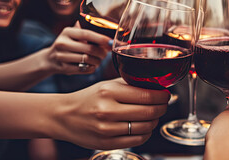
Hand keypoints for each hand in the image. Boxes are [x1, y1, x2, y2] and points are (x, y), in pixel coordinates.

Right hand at [42, 27, 110, 74]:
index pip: (87, 34)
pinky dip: (92, 68)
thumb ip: (86, 32)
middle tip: (105, 54)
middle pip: (89, 49)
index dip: (101, 39)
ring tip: (99, 60)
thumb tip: (108, 35)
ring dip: (98, 61)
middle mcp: (62, 43)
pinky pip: (84, 69)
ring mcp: (61, 56)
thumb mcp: (72, 35)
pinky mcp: (63, 68)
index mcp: (67, 32)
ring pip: (87, 60)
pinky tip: (92, 65)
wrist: (50, 59)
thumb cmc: (67, 45)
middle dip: (102, 52)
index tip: (111, 42)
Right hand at [49, 79, 168, 149]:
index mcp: (108, 91)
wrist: (63, 116)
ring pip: (145, 127)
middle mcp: (107, 110)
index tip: (165, 94)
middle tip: (163, 104)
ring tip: (153, 115)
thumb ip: (128, 84)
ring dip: (154, 121)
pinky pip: (137, 140)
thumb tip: (154, 85)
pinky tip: (144, 127)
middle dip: (162, 108)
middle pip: (149, 112)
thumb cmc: (87, 99)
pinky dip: (146, 133)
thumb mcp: (105, 85)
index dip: (162, 96)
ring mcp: (107, 129)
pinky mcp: (106, 143)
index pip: (146, 95)